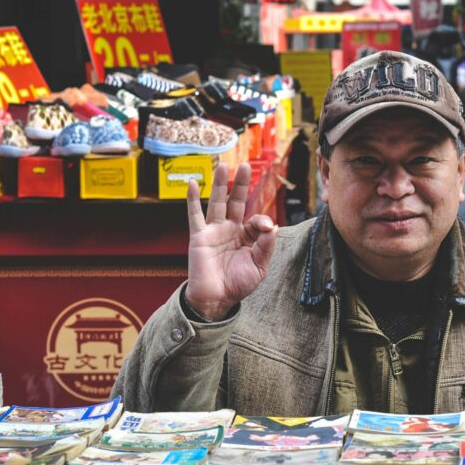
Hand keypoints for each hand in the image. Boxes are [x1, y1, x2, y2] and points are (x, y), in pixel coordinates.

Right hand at [184, 162, 277, 321]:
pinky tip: (191, 182)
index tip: (264, 228)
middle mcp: (230, 230)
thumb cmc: (238, 285)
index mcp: (247, 237)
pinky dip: (191, 199)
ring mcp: (214, 231)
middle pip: (236, 201)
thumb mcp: (259, 266)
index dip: (261, 221)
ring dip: (219, 184)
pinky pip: (194, 215)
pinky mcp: (199, 236)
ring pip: (216, 202)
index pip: (255, 220)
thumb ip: (266, 245)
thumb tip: (272, 224)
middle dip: (240, 184)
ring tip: (222, 165)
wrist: (216, 299)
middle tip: (245, 165)